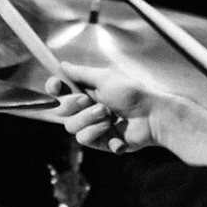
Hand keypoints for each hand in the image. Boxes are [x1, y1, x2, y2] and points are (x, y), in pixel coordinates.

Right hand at [47, 63, 164, 153]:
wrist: (152, 116)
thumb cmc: (132, 93)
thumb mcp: (105, 77)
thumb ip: (81, 73)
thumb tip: (62, 64)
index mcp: (87, 90)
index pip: (60, 91)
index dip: (54, 89)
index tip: (56, 85)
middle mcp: (86, 108)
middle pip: (61, 110)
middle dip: (75, 105)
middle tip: (92, 101)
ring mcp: (92, 125)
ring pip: (72, 127)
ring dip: (90, 120)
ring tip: (110, 116)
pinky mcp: (99, 141)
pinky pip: (85, 140)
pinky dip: (101, 134)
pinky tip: (116, 132)